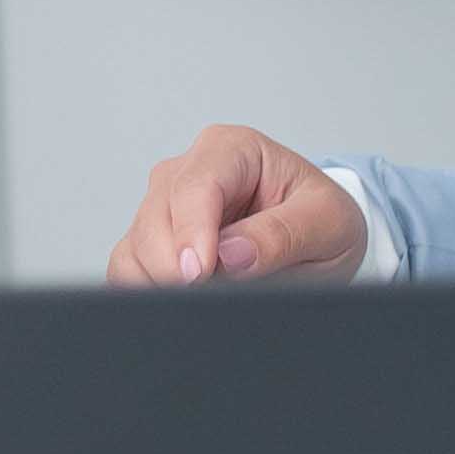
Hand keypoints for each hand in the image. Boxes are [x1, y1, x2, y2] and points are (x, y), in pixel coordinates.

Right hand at [107, 125, 370, 285]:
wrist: (316, 241)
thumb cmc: (321, 221)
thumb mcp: (328, 224)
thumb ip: (283, 236)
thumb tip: (231, 256)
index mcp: (234, 150)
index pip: (196, 185)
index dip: (191, 231)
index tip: (199, 274)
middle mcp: (190, 171)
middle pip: (156, 217)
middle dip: (176, 266)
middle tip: (212, 298)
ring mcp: (164, 206)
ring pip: (135, 246)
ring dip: (162, 282)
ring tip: (210, 300)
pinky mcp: (151, 242)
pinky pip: (127, 269)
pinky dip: (146, 291)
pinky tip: (183, 303)